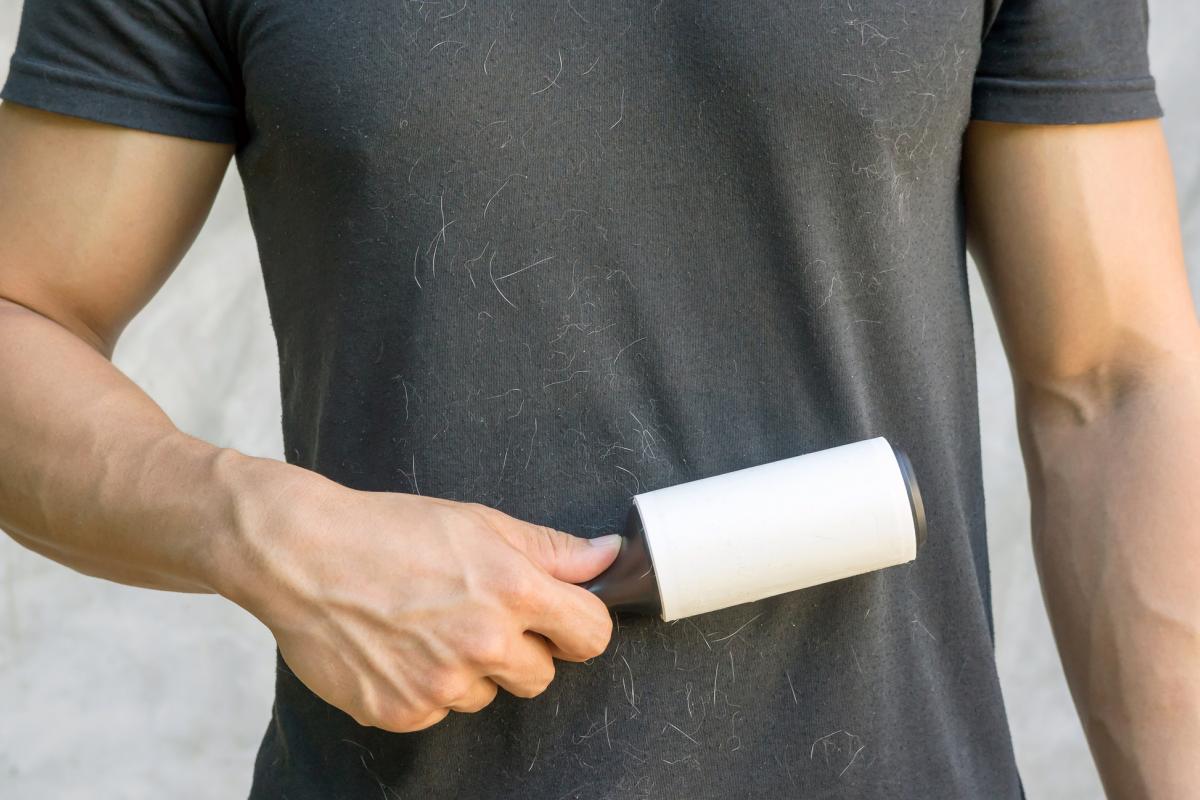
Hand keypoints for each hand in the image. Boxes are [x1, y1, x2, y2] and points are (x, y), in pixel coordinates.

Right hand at [224, 473, 620, 732]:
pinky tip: (397, 648)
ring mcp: (442, 684)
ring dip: (470, 671)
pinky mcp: (403, 711)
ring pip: (487, 695)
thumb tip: (607, 556)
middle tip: (476, 615)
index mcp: (514, 591)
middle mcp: (485, 643)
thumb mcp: (478, 523)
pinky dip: (424, 687)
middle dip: (521, 650)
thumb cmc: (389, 530)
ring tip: (426, 626)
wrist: (301, 555)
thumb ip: (550, 549)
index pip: (592, 634)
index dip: (579, 625)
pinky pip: (437, 711)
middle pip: (542, 675)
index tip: (562, 620)